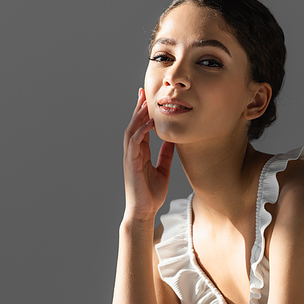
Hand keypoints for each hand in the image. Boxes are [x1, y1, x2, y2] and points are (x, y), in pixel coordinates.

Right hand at [122, 88, 174, 220]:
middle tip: (143, 91)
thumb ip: (166, 154)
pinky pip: (134, 143)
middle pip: (133, 124)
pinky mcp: (131, 164)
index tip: (147, 98)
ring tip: (145, 101)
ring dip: (138, 115)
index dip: (143, 113)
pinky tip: (149, 123)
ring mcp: (130, 157)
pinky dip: (141, 131)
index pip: (140, 128)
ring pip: (131, 130)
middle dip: (138, 108)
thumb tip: (173, 140)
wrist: (144, 212)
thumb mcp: (163, 170)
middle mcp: (133, 152)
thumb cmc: (151, 194)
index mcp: (140, 153)